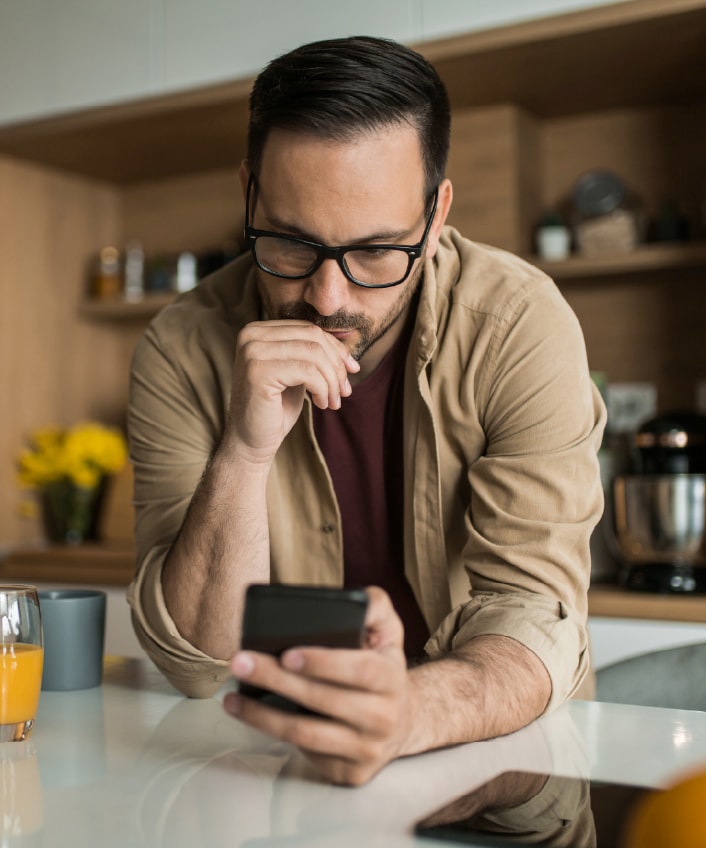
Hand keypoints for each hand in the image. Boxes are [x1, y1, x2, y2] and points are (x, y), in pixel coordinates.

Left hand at [224, 587, 411, 785]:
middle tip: (241, 662)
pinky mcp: (349, 773)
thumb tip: (355, 598)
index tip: (287, 654)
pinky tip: (254, 717)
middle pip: (322, 701)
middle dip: (276, 680)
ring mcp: (366, 749)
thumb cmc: (382, 667)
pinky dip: (275, 734)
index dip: (322, 663)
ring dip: (262, 716)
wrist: (403, 721)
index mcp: (391, 678)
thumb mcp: (388, 631)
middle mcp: (383, 717)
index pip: (360, 670)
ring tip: (233, 698)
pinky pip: (306, 753)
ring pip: (306, 734)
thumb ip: (375, 607)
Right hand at [225, 320, 359, 464]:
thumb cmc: (275, 409)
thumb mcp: (297, 373)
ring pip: (313, 354)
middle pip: (313, 337)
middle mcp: (251, 335)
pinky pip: (307, 371)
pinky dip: (322, 389)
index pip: (308, 328)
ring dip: (331, 380)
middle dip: (337, 365)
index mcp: (259, 330)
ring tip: (333, 401)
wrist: (250, 441)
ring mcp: (252, 352)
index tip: (352, 369)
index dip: (336, 349)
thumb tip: (348, 348)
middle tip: (344, 390)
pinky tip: (321, 404)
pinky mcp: (258, 372)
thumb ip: (313, 354)